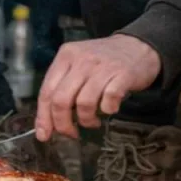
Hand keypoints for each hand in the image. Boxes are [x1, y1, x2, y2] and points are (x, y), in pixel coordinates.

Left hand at [35, 34, 161, 140]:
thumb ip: (62, 87)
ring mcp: (102, 67)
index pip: (47, 91)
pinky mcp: (122, 74)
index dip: (43, 117)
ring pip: (84, 103)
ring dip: (86, 119)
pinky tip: (109, 109)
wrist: (137, 46)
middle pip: (61, 100)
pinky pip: (109, 99)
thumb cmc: (103, 60)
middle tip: (71, 133)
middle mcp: (81, 60)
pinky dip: (107, 110)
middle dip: (63, 124)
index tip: (44, 135)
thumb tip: (47, 122)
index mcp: (65, 56)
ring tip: (92, 120)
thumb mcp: (77, 64)